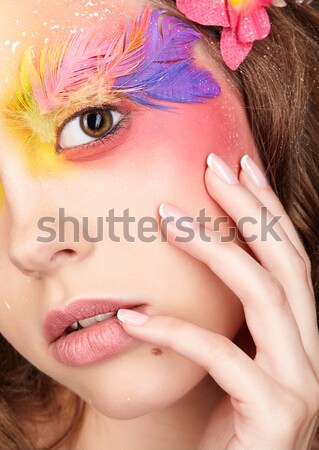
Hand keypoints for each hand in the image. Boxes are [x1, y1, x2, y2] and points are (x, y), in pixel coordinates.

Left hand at [117, 152, 318, 449]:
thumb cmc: (231, 428)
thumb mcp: (233, 364)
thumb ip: (232, 323)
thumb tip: (199, 268)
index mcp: (303, 337)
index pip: (292, 259)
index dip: (270, 209)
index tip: (241, 168)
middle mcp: (314, 353)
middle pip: (287, 263)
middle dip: (251, 208)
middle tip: (212, 167)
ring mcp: (301, 385)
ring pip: (264, 295)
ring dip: (214, 248)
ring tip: (166, 218)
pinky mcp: (274, 415)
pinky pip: (222, 357)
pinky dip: (175, 333)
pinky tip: (131, 320)